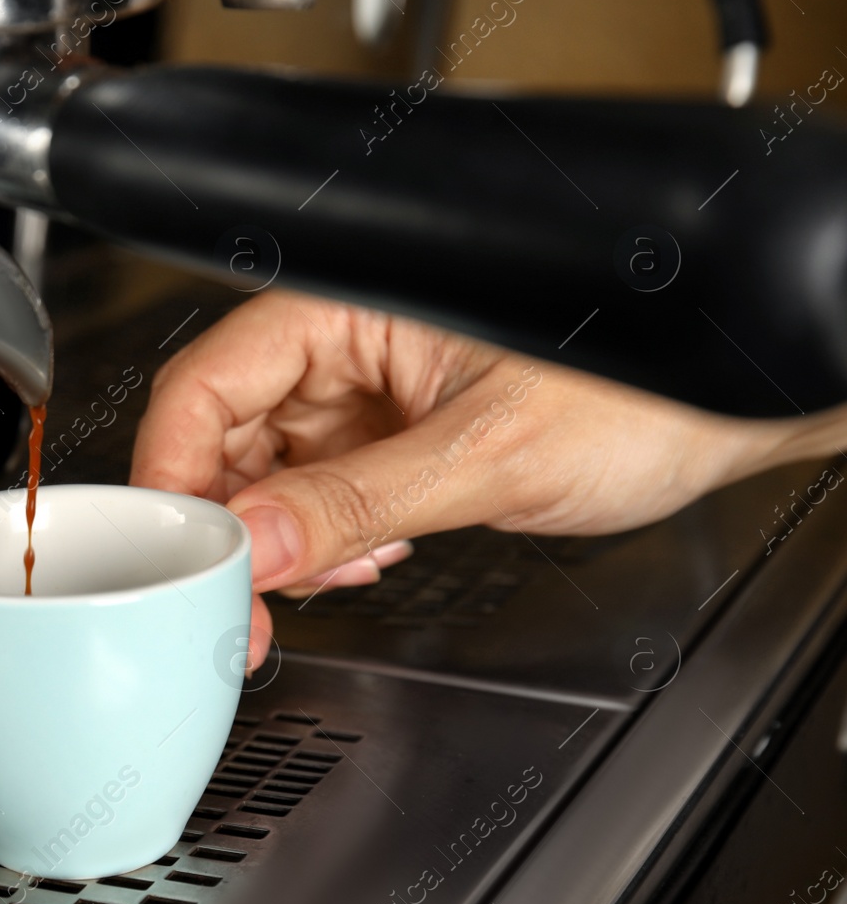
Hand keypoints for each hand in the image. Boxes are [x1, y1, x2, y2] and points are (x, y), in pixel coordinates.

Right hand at [131, 290, 797, 669]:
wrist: (728, 409)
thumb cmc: (644, 387)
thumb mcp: (486, 454)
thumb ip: (357, 501)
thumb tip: (252, 544)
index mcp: (348, 306)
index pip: (209, 381)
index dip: (176, 470)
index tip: (179, 549)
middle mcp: (347, 342)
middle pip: (225, 433)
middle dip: (232, 524)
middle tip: (246, 596)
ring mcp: (368, 391)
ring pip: (268, 470)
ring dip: (283, 538)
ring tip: (332, 571)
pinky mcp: (393, 433)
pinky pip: (319, 488)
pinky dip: (327, 537)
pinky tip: (367, 554)